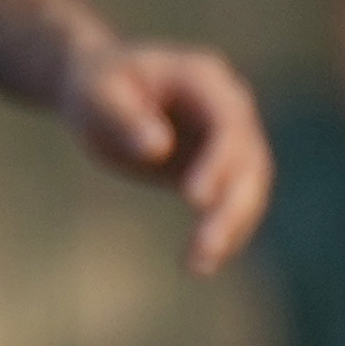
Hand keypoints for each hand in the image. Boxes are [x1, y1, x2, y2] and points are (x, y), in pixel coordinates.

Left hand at [70, 37, 273, 275]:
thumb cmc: (96, 87)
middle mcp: (232, 108)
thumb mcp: (94, 94)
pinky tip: (201, 264)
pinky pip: (233, 204)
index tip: (195, 200)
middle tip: (205, 248)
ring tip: (199, 266)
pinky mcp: (223, 169)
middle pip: (250, 162)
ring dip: (232, 229)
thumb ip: (123, 117)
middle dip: (232, 208)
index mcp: (206, 79)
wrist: (103, 91)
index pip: (228, 123)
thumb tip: (158, 148)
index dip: (218, 162)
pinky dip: (223, 234)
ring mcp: (233, 139)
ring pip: (250, 188)